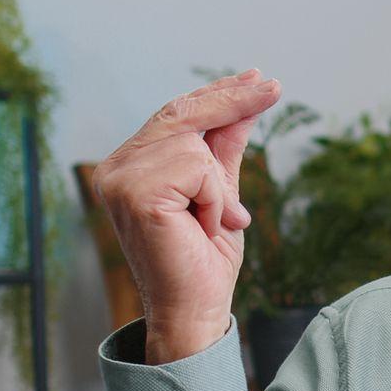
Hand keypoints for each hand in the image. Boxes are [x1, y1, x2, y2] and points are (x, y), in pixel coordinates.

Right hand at [90, 69, 281, 362]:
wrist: (195, 310)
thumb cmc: (204, 261)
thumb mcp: (221, 193)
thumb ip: (224, 150)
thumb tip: (245, 105)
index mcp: (130, 166)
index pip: (175, 114)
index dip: (218, 95)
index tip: (258, 79)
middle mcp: (115, 168)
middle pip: (181, 113)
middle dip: (232, 100)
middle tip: (274, 87)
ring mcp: (119, 179)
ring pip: (193, 142)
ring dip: (217, 185)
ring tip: (209, 222)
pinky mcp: (135, 193)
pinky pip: (196, 167)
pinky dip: (213, 197)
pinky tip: (203, 227)